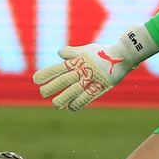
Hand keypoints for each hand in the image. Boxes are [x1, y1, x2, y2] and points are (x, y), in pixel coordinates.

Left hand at [32, 24, 158, 112]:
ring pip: (73, 90)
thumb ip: (72, 52)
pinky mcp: (100, 87)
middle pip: (64, 80)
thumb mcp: (86, 50)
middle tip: (42, 93)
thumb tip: (59, 53)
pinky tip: (70, 108)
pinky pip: (87, 97)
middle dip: (52, 87)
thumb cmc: (102, 52)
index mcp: (78, 61)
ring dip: (63, 98)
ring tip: (55, 104)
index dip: (47, 73)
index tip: (35, 79)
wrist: (122, 55)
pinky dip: (78, 103)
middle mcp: (82, 70)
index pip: (59, 68)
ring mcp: (91, 79)